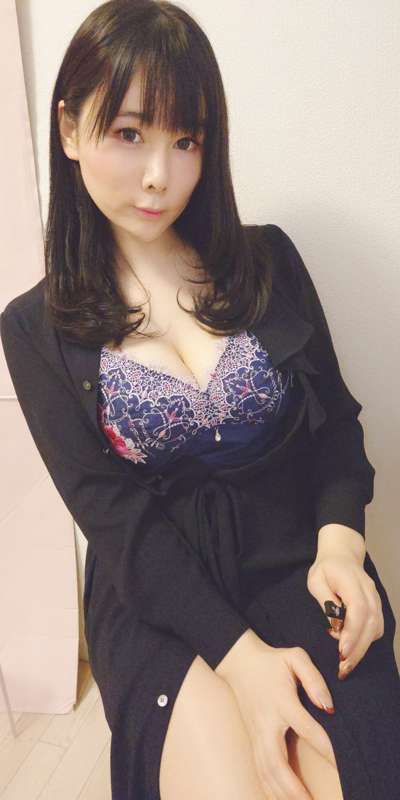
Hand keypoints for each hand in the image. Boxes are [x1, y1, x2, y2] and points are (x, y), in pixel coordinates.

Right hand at [221, 638, 337, 799]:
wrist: (238, 661)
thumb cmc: (272, 661)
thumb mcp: (295, 657)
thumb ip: (314, 679)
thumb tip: (328, 707)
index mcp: (281, 701)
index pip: (306, 728)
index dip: (325, 747)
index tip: (340, 763)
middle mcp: (266, 721)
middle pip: (277, 761)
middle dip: (293, 786)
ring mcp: (256, 732)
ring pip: (265, 770)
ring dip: (281, 792)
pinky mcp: (252, 738)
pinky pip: (259, 768)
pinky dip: (269, 787)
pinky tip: (281, 798)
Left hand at [307, 551, 384, 677]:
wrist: (342, 555)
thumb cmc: (326, 569)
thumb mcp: (315, 581)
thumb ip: (325, 601)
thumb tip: (335, 625)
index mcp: (352, 582)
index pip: (358, 610)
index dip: (352, 632)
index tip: (341, 651)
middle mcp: (369, 592)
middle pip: (371, 624)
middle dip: (357, 649)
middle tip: (342, 668)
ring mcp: (376, 599)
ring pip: (376, 628)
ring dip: (362, 649)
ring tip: (345, 664)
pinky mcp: (376, 607)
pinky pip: (377, 628)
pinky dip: (366, 641)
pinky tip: (352, 648)